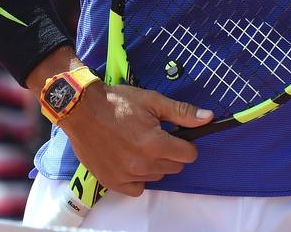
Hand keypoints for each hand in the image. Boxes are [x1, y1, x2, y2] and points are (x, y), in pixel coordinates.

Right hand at [59, 82, 211, 196]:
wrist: (81, 110)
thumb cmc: (118, 103)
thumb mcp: (153, 101)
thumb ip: (182, 113)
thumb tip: (208, 118)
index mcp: (155, 144)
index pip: (188, 155)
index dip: (186, 143)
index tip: (176, 135)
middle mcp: (142, 164)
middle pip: (174, 166)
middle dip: (171, 152)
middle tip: (156, 136)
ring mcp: (126, 175)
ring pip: (156, 176)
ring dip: (155, 164)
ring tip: (140, 145)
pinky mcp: (111, 182)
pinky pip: (136, 189)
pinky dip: (138, 178)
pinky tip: (132, 161)